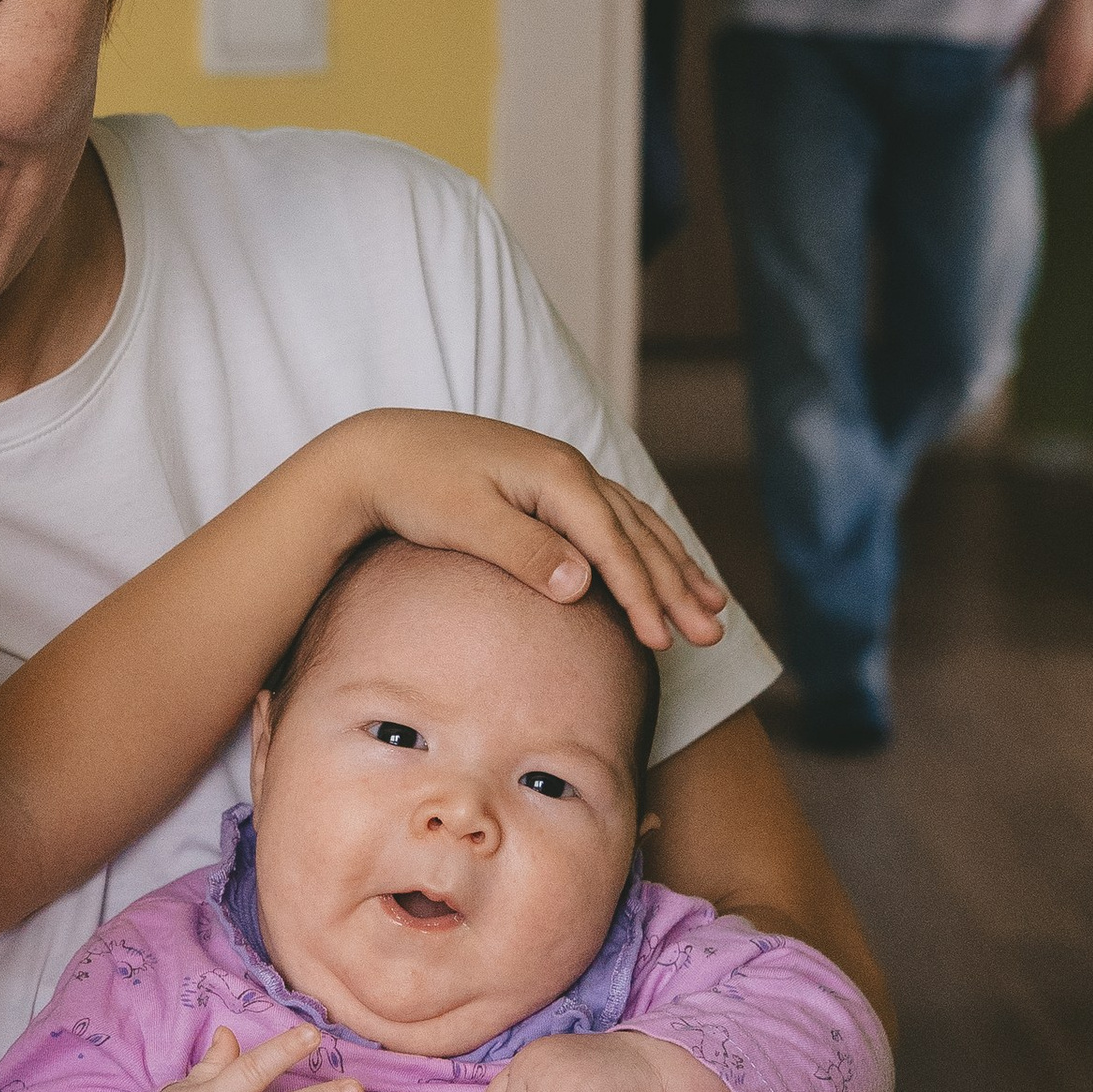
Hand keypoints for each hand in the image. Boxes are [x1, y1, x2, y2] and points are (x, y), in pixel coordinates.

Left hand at [328, 412, 725, 654]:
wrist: (380, 450)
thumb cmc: (417, 485)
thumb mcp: (466, 520)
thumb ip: (525, 551)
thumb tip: (583, 584)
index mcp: (557, 475)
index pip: (614, 546)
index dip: (643, 596)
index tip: (664, 641)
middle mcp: (570, 469)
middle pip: (638, 535)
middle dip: (677, 587)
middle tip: (712, 634)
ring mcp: (563, 474)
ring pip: (635, 525)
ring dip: (674, 566)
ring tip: (711, 603)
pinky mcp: (549, 484)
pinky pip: (614, 518)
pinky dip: (644, 545)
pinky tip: (661, 563)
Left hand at [1012, 0, 1092, 131]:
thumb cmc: (1047, 18)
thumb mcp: (1026, 39)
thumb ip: (1014, 64)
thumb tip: (999, 84)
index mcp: (1051, 58)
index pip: (1044, 97)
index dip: (1037, 114)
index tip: (1027, 126)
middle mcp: (1071, 62)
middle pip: (1061, 101)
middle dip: (1050, 119)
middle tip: (1039, 131)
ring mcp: (1087, 61)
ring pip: (1078, 97)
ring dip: (1066, 114)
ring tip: (1054, 124)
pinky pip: (1090, 86)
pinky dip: (1080, 101)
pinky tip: (1072, 109)